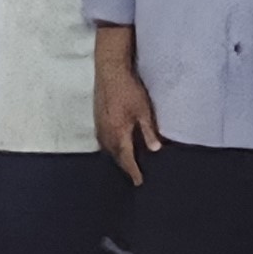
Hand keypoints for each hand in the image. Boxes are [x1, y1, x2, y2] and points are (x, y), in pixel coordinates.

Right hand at [96, 56, 161, 186]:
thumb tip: (155, 149)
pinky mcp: (97, 119)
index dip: (133, 171)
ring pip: (109, 149)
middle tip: (135, 174)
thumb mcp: (143, 110)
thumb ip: (149, 131)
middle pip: (116, 156)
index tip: (139, 182)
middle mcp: (106, 133)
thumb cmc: (128, 89)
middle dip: (125, 166)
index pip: (126, 158)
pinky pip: (104, 141)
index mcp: (118, 132)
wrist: (109, 71)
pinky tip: (118, 145)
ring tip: (128, 162)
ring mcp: (99, 126)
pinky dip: (112, 147)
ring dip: (118, 157)